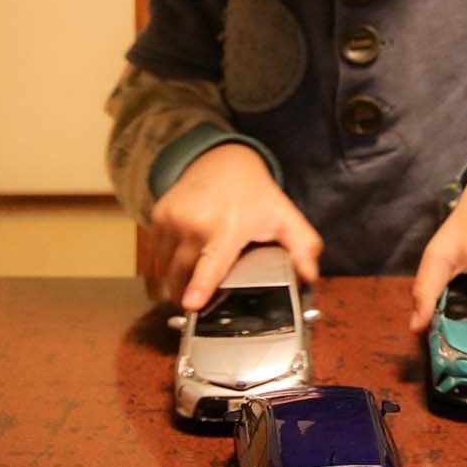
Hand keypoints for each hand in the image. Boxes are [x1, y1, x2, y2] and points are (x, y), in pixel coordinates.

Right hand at [150, 143, 321, 308]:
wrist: (223, 162)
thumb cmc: (255, 195)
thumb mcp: (285, 218)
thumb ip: (303, 247)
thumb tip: (309, 276)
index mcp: (228, 227)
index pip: (211, 264)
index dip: (199, 287)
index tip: (190, 305)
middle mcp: (195, 222)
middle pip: (182, 274)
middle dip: (185, 294)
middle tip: (194, 304)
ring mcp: (173, 218)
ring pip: (165, 267)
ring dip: (173, 281)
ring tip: (186, 285)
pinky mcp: (158, 216)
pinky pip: (156, 252)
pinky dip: (165, 263)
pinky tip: (180, 261)